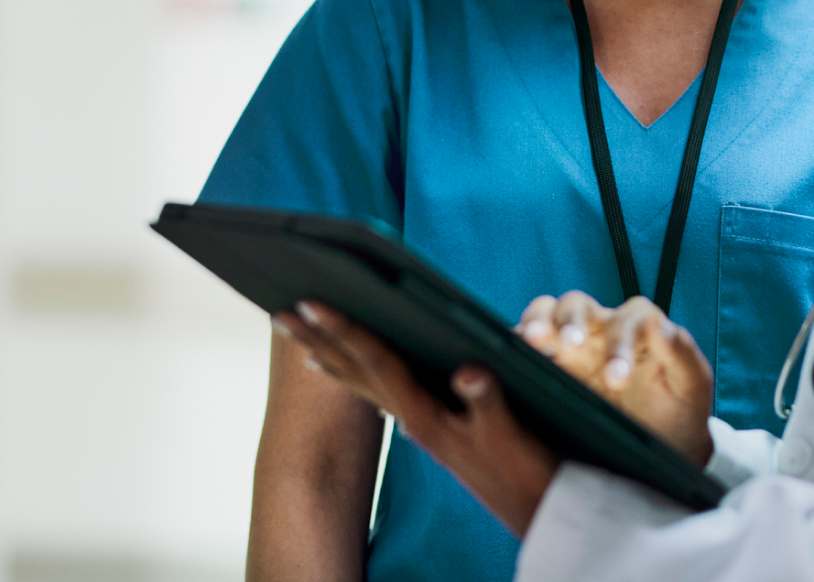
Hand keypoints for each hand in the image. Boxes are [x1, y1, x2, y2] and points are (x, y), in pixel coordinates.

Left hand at [272, 303, 558, 535]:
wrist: (533, 509)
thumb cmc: (522, 471)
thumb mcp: (510, 432)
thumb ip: (487, 400)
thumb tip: (467, 372)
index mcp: (424, 413)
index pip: (376, 362)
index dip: (345, 330)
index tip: (312, 304)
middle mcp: (412, 418)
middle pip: (355, 371)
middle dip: (318, 341)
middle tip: (280, 313)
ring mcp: (418, 423)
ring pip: (362, 382)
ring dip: (329, 355)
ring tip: (301, 337)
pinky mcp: (429, 426)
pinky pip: (379, 391)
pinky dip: (356, 373)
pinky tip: (344, 368)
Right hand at [519, 292, 712, 466]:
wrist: (661, 448)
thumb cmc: (680, 412)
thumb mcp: (692, 387)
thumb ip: (683, 354)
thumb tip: (660, 324)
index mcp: (638, 326)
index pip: (624, 320)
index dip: (619, 345)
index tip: (616, 379)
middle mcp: (601, 328)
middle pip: (576, 305)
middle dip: (569, 320)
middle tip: (568, 343)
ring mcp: (573, 346)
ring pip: (546, 316)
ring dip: (537, 323)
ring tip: (531, 341)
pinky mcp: (552, 368)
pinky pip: (526, 347)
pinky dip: (514, 346)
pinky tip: (506, 362)